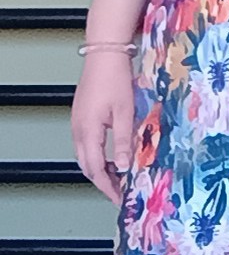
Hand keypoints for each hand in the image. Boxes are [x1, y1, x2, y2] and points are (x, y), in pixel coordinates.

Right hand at [71, 52, 133, 204]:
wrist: (104, 54)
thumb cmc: (116, 80)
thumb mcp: (125, 113)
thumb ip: (123, 142)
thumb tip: (124, 168)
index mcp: (88, 131)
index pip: (96, 169)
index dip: (108, 187)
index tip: (119, 199)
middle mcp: (79, 130)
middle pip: (87, 166)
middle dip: (103, 182)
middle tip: (119, 193)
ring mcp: (78, 123)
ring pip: (85, 156)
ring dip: (100, 170)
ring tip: (118, 178)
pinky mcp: (81, 116)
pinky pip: (86, 144)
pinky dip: (97, 156)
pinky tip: (112, 157)